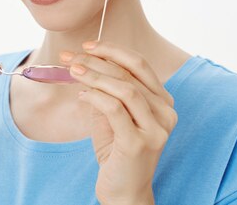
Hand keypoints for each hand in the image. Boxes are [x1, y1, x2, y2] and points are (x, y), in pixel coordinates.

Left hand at [59, 40, 176, 204]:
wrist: (124, 190)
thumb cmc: (117, 150)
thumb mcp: (112, 114)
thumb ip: (105, 90)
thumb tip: (82, 63)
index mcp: (162, 101)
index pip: (139, 65)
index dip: (112, 50)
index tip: (88, 45)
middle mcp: (165, 113)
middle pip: (129, 74)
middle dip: (97, 61)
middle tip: (71, 57)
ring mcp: (155, 129)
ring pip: (125, 89)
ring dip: (95, 76)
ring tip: (73, 70)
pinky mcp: (139, 143)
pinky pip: (114, 110)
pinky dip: (95, 97)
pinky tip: (82, 94)